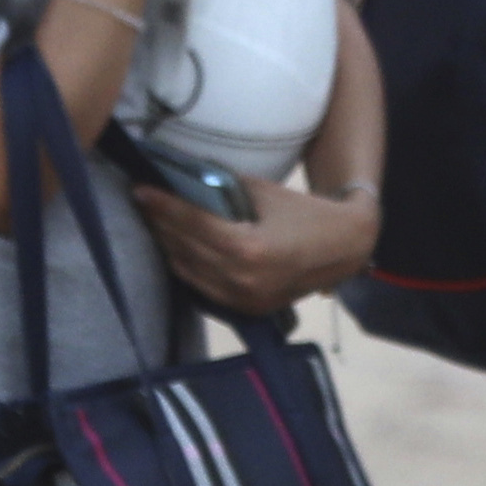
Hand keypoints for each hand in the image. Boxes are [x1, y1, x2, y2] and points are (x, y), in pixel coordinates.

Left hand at [137, 170, 377, 314]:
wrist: (344, 250)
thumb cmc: (307, 214)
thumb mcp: (265, 193)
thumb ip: (224, 188)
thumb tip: (186, 176)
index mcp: (249, 248)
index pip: (192, 223)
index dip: (163, 205)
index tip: (140, 189)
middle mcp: (242, 279)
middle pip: (184, 247)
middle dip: (160, 223)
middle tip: (143, 202)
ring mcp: (243, 299)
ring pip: (187, 270)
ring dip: (168, 245)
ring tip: (155, 222)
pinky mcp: (245, 309)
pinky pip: (202, 286)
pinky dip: (186, 265)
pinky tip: (177, 247)